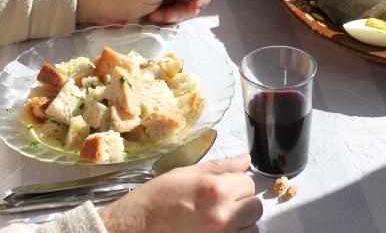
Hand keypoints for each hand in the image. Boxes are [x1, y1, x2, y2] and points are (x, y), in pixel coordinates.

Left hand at [76, 0, 212, 24]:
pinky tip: (154, 17)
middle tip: (170, 16)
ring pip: (189, 5)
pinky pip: (178, 12)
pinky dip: (169, 18)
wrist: (103, 6)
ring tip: (157, 16)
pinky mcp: (166, 2)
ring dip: (176, 15)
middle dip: (186, 8)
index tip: (192, 9)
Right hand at [99, 153, 262, 232]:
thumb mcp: (185, 175)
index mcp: (216, 190)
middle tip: (220, 205)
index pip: (250, 183)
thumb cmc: (154, 203)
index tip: (224, 188)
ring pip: (252, 228)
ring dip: (240, 224)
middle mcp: (223, 217)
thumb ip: (220, 167)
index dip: (237, 184)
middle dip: (242, 204)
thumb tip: (245, 160)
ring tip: (215, 221)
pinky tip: (213, 231)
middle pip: (255, 207)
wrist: (131, 231)